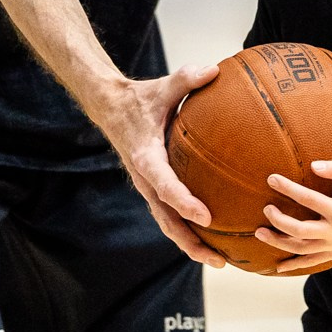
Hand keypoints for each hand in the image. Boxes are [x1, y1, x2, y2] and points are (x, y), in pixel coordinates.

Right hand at [105, 64, 226, 267]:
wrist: (111, 109)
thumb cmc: (140, 99)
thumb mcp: (161, 87)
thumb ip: (186, 79)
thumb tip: (214, 70)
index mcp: (146, 157)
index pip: (165, 185)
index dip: (184, 202)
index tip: (206, 216)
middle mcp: (146, 179)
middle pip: (167, 219)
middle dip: (191, 241)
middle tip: (217, 258)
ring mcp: (149, 187)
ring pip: (169, 223)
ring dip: (191, 244)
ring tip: (219, 261)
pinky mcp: (155, 189)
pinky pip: (172, 215)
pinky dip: (189, 230)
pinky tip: (216, 238)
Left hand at [257, 159, 331, 274]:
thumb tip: (313, 165)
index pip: (308, 199)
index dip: (288, 188)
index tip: (272, 178)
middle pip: (299, 230)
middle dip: (278, 220)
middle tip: (266, 208)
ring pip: (301, 249)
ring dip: (278, 243)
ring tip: (259, 233)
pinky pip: (311, 263)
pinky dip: (294, 265)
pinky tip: (277, 267)